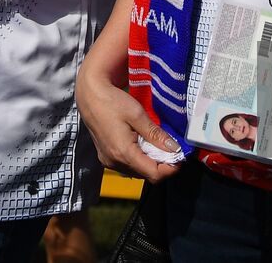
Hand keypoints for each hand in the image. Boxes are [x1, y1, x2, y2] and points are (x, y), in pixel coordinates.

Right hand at [76, 60, 182, 182]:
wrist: (90, 96)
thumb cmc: (112, 102)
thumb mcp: (137, 115)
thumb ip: (156, 134)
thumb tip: (174, 148)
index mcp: (123, 153)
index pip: (154, 174)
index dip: (171, 169)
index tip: (181, 157)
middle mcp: (114, 162)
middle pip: (146, 175)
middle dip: (163, 165)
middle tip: (173, 149)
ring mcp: (109, 161)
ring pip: (138, 171)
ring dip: (152, 162)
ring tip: (160, 145)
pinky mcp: (106, 157)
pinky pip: (128, 165)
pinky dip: (140, 158)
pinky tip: (145, 144)